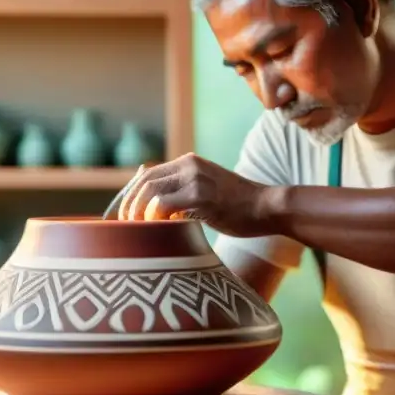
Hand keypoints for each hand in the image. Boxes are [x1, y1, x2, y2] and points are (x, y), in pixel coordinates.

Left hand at [117, 153, 274, 236]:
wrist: (268, 208)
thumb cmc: (238, 207)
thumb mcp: (208, 189)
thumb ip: (183, 190)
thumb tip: (154, 201)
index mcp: (189, 162)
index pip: (146, 175)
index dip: (130, 197)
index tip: (125, 218)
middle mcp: (190, 165)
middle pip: (144, 182)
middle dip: (129, 206)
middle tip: (127, 228)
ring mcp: (196, 179)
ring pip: (150, 193)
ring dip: (139, 214)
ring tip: (140, 232)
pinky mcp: (202, 197)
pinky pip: (164, 206)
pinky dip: (155, 219)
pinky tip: (159, 232)